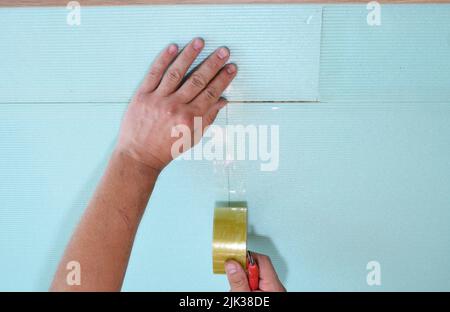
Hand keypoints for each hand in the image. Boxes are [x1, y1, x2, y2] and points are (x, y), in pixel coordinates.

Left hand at [116, 38, 236, 171]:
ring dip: (190, 55)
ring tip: (200, 42)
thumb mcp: (192, 137)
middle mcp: (175, 107)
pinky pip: (154, 74)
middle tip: (223, 51)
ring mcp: (158, 100)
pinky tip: (173, 47)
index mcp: (190, 119)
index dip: (223, 79)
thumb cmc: (167, 149)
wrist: (139, 156)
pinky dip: (163, 59)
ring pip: (177, 72)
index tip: (232, 67)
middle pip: (198, 80)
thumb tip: (222, 101)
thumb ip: (208, 118)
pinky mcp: (142, 96)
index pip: (211, 93)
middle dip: (213, 64)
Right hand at [225, 252, 285, 291]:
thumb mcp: (244, 296)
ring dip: (242, 281)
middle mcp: (274, 287)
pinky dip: (244, 287)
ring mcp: (270, 291)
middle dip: (242, 271)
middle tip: (233, 278)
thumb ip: (238, 281)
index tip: (234, 258)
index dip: (247, 257)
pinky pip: (254, 286)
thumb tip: (232, 263)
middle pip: (257, 268)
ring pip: (253, 277)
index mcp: (273, 285)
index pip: (262, 260)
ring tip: (236, 290)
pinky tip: (240, 292)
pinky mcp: (265, 295)